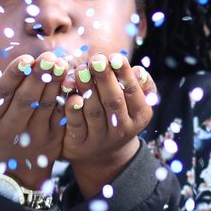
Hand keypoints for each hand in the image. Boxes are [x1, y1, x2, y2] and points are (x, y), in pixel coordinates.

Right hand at [0, 52, 70, 186]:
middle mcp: (9, 129)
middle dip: (38, 77)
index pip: (1, 93)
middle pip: (25, 100)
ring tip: (61, 64)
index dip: (14, 75)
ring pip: (45, 106)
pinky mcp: (52, 138)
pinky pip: (61, 115)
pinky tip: (70, 80)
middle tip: (49, 58)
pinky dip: (66, 97)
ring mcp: (32, 136)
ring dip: (54, 83)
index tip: (26, 58)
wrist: (13, 156)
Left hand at [59, 53, 157, 197]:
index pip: (133, 92)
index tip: (115, 56)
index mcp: (140, 115)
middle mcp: (123, 129)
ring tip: (81, 70)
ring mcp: (101, 139)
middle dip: (104, 78)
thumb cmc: (120, 115)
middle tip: (96, 60)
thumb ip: (139, 85)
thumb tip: (138, 70)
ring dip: (87, 89)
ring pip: (94, 112)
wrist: (103, 153)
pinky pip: (77, 126)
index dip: (124, 74)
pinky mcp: (81, 145)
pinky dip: (73, 111)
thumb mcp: (135, 102)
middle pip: (113, 101)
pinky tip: (71, 96)